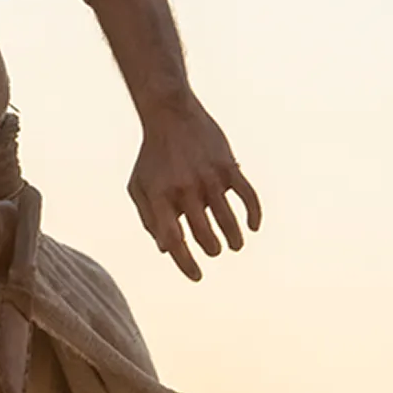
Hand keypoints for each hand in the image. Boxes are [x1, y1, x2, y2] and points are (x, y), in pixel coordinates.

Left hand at [127, 101, 262, 281]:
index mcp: (160, 197)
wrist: (170, 116)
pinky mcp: (228, 167)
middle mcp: (184, 190)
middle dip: (211, 249)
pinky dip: (254, 215)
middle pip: (204, 234)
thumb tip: (165, 250)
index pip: (174, 240)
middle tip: (214, 250)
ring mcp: (208, 178)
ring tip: (234, 245)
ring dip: (233, 239)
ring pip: (228, 221)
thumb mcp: (139, 186)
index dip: (186, 264)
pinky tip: (253, 227)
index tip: (197, 277)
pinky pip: (248, 197)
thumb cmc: (152, 157)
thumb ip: (150, 218)